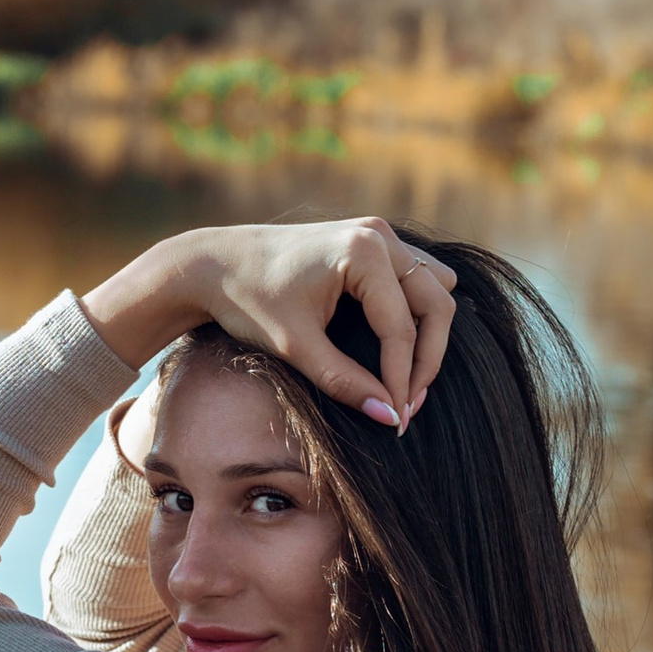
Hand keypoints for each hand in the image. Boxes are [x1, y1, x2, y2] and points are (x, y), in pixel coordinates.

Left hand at [81, 219, 458, 424]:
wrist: (214, 263)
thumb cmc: (248, 301)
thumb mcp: (296, 347)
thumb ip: (344, 383)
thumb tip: (390, 418)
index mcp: (362, 252)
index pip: (401, 328)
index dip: (401, 378)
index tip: (397, 418)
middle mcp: (379, 235)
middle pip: (437, 304)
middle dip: (426, 359)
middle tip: (408, 405)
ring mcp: (379, 233)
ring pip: (435, 288)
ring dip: (429, 334)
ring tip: (406, 380)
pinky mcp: (372, 240)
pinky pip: (418, 277)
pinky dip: (417, 311)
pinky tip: (396, 347)